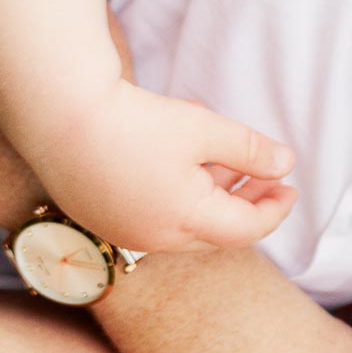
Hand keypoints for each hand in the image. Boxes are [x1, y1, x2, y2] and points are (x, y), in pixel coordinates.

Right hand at [27, 79, 297, 252]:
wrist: (59, 115)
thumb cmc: (137, 122)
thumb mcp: (206, 130)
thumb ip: (251, 150)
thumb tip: (286, 165)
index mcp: (183, 222)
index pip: (245, 230)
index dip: (274, 210)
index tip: (292, 187)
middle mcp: (151, 237)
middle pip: (215, 231)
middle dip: (247, 203)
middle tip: (270, 177)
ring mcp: (121, 229)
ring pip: (183, 220)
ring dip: (213, 192)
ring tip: (231, 159)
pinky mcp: (100, 213)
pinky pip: (153, 210)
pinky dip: (180, 188)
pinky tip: (187, 152)